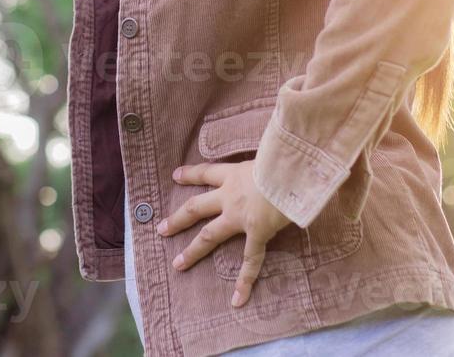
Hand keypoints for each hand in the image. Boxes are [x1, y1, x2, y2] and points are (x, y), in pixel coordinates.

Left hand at [157, 160, 293, 306]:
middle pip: (196, 207)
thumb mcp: (269, 154)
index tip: (175, 176)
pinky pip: (250, 261)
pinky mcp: (256, 232)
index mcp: (234, 174)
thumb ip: (266, 160)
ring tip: (178, 264)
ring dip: (193, 251)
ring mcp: (239, 216)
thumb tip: (278, 155)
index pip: (207, 173)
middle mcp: (230, 196)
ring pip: (210, 236)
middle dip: (178, 219)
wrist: (291, 171)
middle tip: (162, 229)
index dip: (190, 174)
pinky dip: (244, 281)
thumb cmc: (285, 157)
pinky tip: (237, 299)